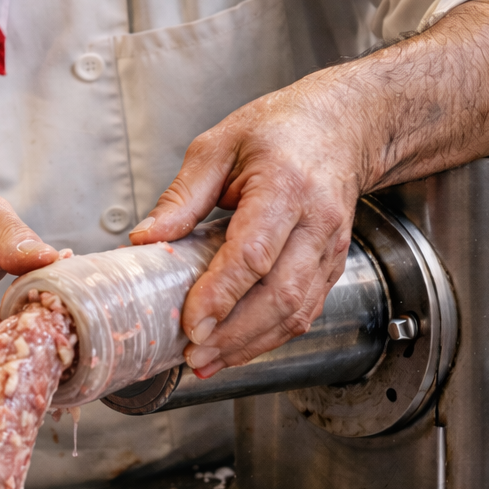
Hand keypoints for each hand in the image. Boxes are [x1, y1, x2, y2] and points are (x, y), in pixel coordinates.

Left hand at [129, 0, 488, 378]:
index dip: (221, 294)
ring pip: (297, 310)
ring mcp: (331, 247)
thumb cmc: (280, 130)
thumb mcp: (218, 146)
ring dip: (251, 344)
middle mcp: (316, 221)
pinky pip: (306, 311)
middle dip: (234, 333)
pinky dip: (271, 337)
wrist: (343, 126)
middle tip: (193, 355)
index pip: (254, 253)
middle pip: (280, 293)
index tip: (190, 321)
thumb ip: (181, 197)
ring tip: (208, 362)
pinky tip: (237, 349)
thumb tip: (145, 241)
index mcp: (285, 185)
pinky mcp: (334, 265)